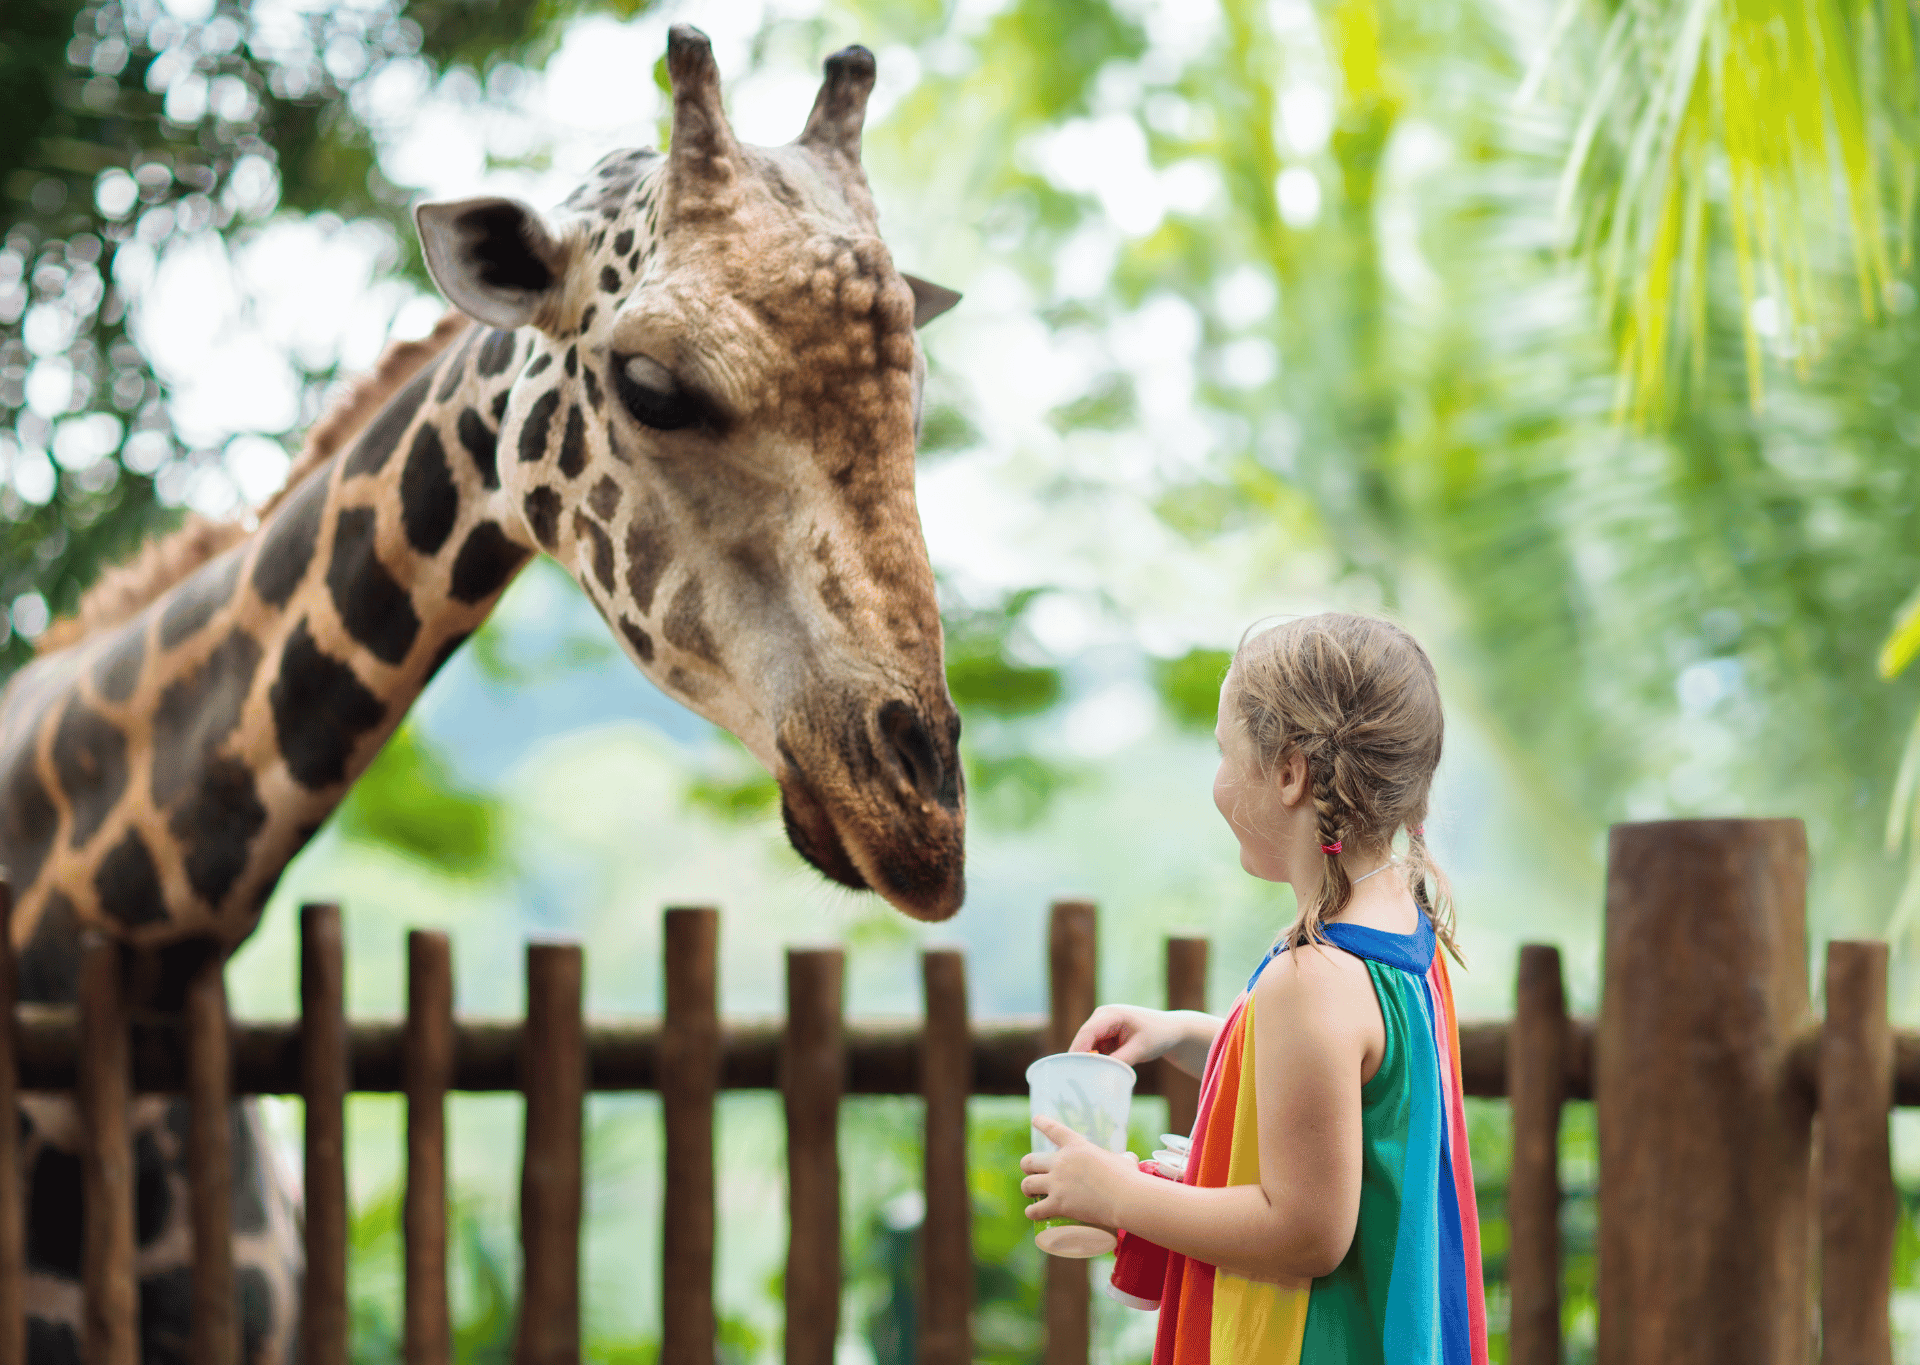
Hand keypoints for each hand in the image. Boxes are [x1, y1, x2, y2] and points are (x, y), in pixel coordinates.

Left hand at [1019, 1116, 1139, 1227]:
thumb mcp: (1124, 1161)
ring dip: (1027, 1189)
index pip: (1054, 1130)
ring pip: (1027, 1184)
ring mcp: (1057, 1183)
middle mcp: (1061, 1162)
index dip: (1042, 1123)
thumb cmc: (1128, 1178)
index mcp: (1076, 1147)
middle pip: (1030, 1161)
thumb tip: (1129, 1159)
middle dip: (1027, 1167)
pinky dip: (1032, 1212)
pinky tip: (1032, 1214)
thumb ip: (1123, 1159)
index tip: (1035, 1119)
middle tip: (1032, 1173)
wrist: (1126, 1198)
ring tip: (1030, 1194)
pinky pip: (1034, 1209)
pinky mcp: (1058, 1204)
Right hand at [1070, 1004, 1208, 1069]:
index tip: (1074, 1071)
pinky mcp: (1105, 1034)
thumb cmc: (1158, 1035)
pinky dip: (1098, 1061)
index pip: (1087, 1033)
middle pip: (1083, 1040)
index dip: (1078, 1051)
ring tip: (1094, 1078)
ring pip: (1087, 1047)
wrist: (1170, 1030)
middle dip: (1082, 1058)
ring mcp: (1102, 1025)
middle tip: (1080, 1081)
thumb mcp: (1140, 1049)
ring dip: (1090, 1061)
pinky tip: (1104, 1071)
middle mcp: (1101, 1016)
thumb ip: (1120, 1061)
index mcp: (1110, 1014)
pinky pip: (1095, 1050)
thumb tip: (1101, 1074)